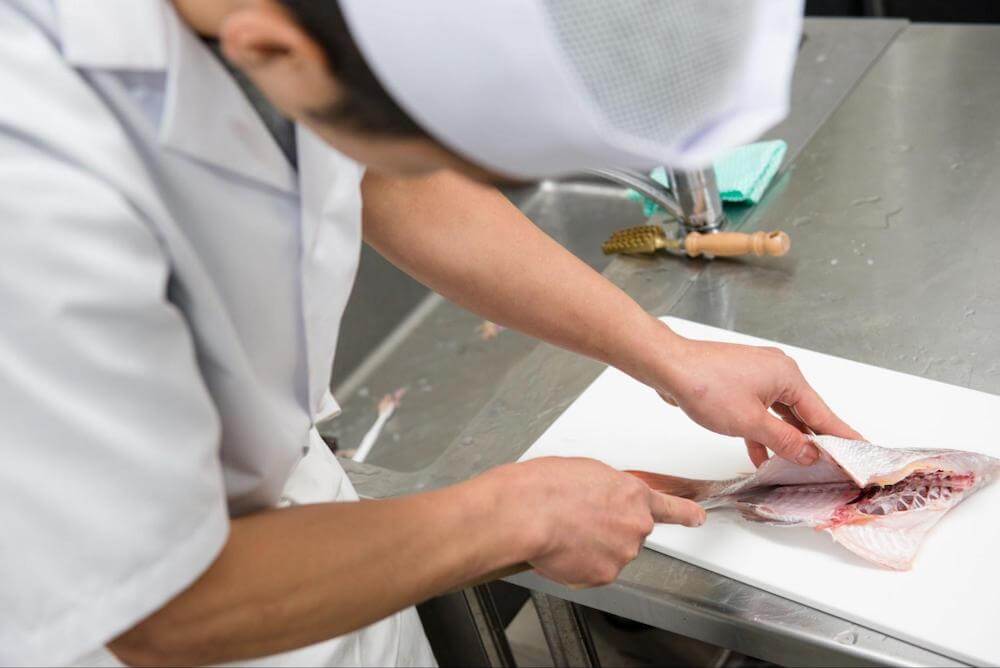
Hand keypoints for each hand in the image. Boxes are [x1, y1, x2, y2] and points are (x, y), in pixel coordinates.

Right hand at [492, 457, 703, 587]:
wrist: (529, 512)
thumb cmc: (548, 486)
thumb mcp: (585, 472)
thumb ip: (606, 491)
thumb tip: (600, 502)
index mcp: (632, 494)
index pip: (670, 508)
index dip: (685, 514)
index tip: (697, 518)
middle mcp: (636, 525)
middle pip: (629, 534)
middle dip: (608, 532)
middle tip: (578, 523)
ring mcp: (622, 553)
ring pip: (609, 555)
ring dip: (591, 549)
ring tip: (563, 533)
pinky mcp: (604, 575)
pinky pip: (592, 573)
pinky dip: (577, 566)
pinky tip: (561, 550)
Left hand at [657, 336, 862, 466]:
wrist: (669, 366)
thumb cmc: (706, 386)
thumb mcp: (750, 422)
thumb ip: (783, 440)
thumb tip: (809, 454)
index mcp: (787, 377)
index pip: (823, 413)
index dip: (842, 436)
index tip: (862, 451)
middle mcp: (777, 373)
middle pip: (804, 413)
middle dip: (814, 441)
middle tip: (834, 464)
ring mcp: (757, 377)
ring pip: (781, 414)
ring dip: (786, 439)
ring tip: (799, 466)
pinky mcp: (740, 383)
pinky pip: (761, 411)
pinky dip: (763, 432)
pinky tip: (762, 456)